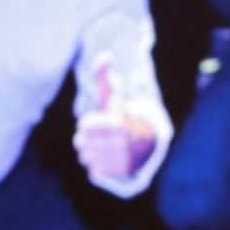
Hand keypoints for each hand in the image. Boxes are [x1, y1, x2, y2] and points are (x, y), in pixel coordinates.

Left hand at [74, 59, 156, 181]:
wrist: (147, 142)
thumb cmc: (122, 116)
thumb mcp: (113, 96)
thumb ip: (105, 76)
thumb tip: (105, 54)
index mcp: (119, 123)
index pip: (84, 126)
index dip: (87, 125)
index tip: (95, 123)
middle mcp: (122, 143)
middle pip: (83, 143)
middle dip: (85, 139)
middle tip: (96, 136)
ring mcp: (122, 161)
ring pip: (87, 158)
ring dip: (90, 153)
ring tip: (100, 147)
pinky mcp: (122, 176)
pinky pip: (94, 172)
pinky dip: (96, 166)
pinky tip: (105, 159)